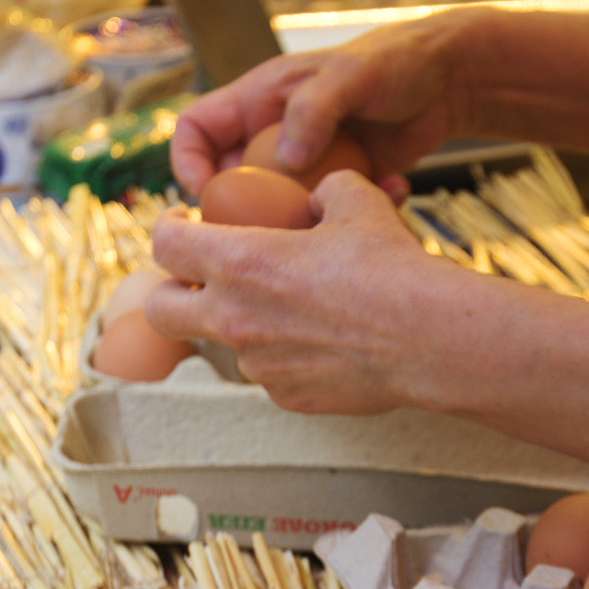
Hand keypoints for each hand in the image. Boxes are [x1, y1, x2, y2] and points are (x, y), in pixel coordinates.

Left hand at [145, 172, 459, 414]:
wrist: (428, 338)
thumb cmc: (392, 270)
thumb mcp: (357, 201)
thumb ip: (321, 192)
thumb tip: (314, 199)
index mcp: (239, 262)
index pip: (164, 245)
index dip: (169, 230)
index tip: (185, 227)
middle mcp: (235, 318)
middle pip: (161, 310)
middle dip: (170, 293)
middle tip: (199, 280)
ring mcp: (259, 365)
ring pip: (225, 344)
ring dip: (241, 325)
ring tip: (290, 311)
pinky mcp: (288, 397)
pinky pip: (270, 374)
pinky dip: (284, 357)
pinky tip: (324, 342)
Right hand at [169, 11, 475, 196]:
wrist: (446, 78)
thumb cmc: (392, 61)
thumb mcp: (349, 77)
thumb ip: (312, 112)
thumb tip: (283, 162)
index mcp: (258, 101)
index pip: (195, 130)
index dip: (187, 163)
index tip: (204, 197)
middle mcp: (273, 134)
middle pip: (231, 183)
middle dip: (244, 214)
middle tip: (275, 232)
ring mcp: (306, 162)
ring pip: (280, 206)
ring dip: (307, 219)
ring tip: (346, 212)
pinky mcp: (339, 182)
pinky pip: (328, 209)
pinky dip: (354, 210)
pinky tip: (394, 191)